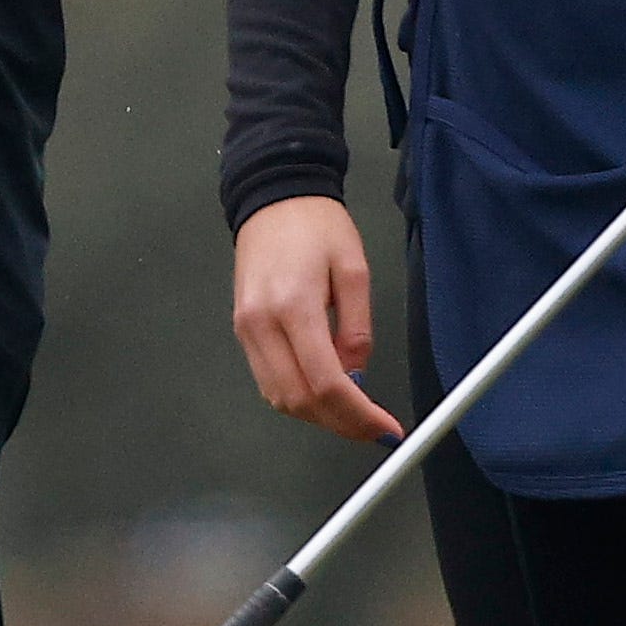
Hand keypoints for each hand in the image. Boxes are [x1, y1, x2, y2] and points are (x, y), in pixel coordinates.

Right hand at [231, 196, 402, 440]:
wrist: (274, 197)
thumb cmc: (316, 224)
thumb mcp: (355, 269)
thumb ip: (358, 326)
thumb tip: (357, 371)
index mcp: (294, 306)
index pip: (326, 381)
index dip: (358, 414)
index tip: (383, 427)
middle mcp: (262, 324)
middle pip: (299, 400)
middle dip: (339, 423)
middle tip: (372, 428)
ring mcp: (246, 329)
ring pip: (279, 398)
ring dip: (317, 415)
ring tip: (351, 413)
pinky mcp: (241, 329)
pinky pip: (268, 380)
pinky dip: (297, 396)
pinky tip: (323, 392)